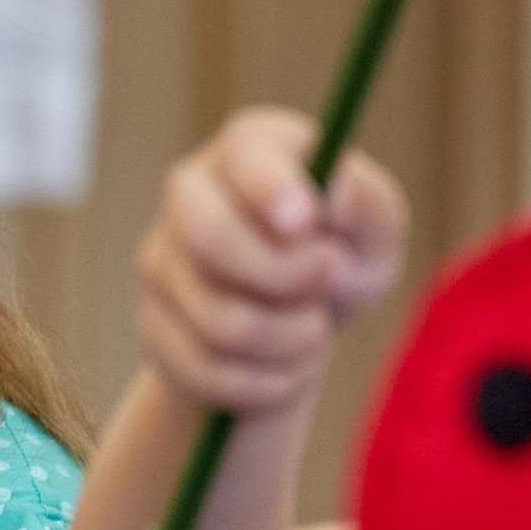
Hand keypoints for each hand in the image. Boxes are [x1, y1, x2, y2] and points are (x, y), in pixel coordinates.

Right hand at [136, 112, 407, 419]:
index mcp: (249, 148)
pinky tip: (289, 368)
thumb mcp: (377, 233)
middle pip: (211, 237)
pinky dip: (264, 381)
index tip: (306, 223)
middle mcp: (190, 194)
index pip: (245, 162)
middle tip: (329, 282)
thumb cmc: (341, 260)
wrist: (295, 328)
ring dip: (289, 339)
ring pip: (219, 317)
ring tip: (317, 332)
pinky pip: (206, 370)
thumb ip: (368, 206)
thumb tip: (335, 193)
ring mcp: (162, 262)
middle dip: (284, 276)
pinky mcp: (153, 327)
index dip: (274, 193)